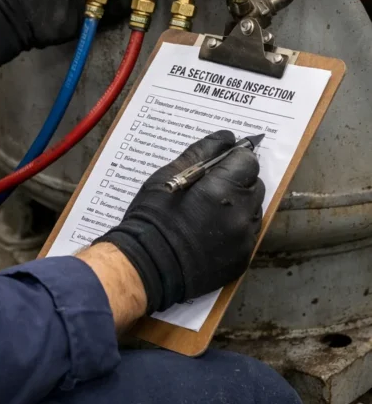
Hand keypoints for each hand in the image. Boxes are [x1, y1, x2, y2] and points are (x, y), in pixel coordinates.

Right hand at [95, 131, 264, 313]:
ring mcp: (244, 239)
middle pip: (255, 184)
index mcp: (222, 189)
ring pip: (254, 209)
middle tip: (210, 187)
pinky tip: (212, 231)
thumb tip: (226, 137)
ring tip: (210, 210)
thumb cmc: (153, 217)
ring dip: (239, 204)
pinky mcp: (243, 259)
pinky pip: (248, 233)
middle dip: (237, 180)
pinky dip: (236, 227)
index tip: (219, 164)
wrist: (147, 266)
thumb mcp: (169, 175)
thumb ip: (201, 152)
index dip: (233, 159)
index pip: (248, 160)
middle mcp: (241, 214)